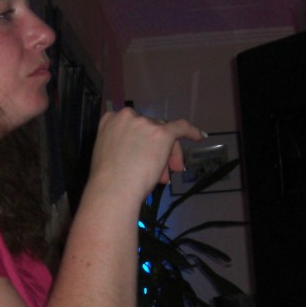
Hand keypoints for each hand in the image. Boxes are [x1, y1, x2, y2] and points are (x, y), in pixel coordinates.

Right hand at [88, 106, 203, 198]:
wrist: (113, 190)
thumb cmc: (106, 179)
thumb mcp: (108, 152)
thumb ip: (121, 145)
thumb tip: (140, 152)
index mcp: (110, 119)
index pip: (134, 126)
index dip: (142, 141)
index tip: (145, 155)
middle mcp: (128, 116)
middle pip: (150, 129)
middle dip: (156, 150)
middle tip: (160, 173)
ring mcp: (145, 124)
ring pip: (163, 134)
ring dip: (166, 155)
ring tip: (164, 177)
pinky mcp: (162, 133)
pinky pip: (181, 127)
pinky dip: (191, 132)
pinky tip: (199, 137)